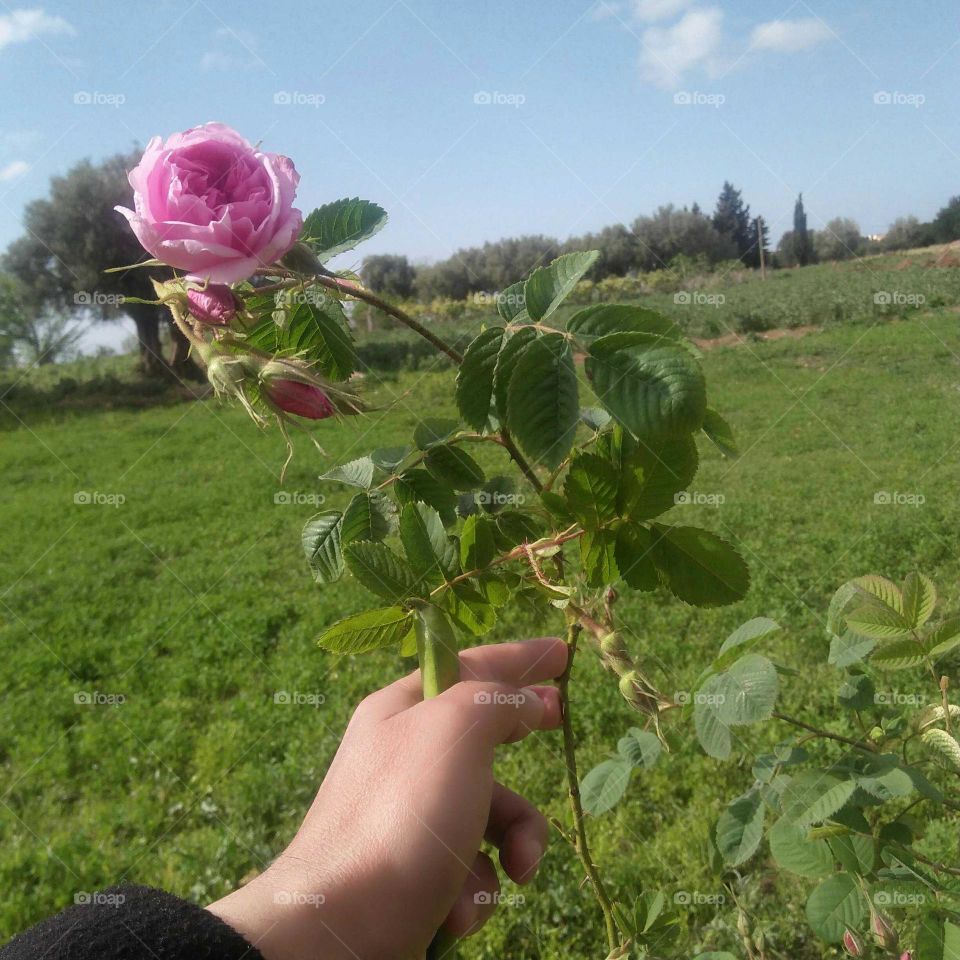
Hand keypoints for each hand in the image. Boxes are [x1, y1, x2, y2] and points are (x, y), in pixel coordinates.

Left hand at [207, 636, 567, 959]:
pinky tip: (457, 907)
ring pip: (488, 812)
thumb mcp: (455, 731)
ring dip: (512, 841)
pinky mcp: (415, 874)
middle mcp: (404, 757)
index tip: (561, 652)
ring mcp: (410, 818)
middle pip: (482, 736)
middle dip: (522, 740)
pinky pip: (470, 866)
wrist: (340, 929)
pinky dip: (476, 888)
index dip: (518, 656)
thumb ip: (496, 700)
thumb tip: (524, 702)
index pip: (469, 665)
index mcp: (402, 711)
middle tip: (559, 723)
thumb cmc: (402, 814)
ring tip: (514, 868)